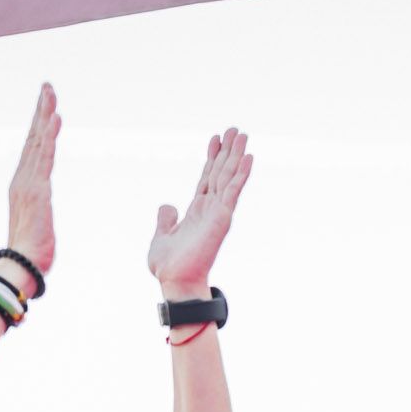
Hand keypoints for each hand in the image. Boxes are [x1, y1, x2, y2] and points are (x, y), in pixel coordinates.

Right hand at [5, 84, 59, 280]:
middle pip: (33, 137)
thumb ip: (39, 209)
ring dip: (45, 115)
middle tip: (47, 86)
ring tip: (50, 93)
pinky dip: (50, 136)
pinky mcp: (38, 190)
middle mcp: (22, 179)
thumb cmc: (30, 251)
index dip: (38, 124)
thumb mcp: (37, 222)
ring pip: (38, 142)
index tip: (45, 104)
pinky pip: (45, 157)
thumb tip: (41, 210)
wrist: (21, 266)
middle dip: (40, 110)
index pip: (32, 148)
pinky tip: (55, 118)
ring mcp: (28, 183)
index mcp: (22, 184)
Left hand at [148, 129, 251, 296]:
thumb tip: (167, 205)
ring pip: (229, 177)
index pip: (206, 177)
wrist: (176, 281)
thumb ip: (166, 219)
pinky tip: (248, 158)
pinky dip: (241, 175)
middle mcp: (210, 208)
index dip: (211, 158)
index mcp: (196, 210)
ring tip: (243, 135)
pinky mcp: (222, 218)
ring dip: (237, 156)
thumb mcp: (162, 236)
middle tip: (235, 129)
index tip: (215, 138)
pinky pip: (232, 191)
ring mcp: (218, 212)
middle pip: (220, 173)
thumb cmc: (170, 265)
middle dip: (227, 151)